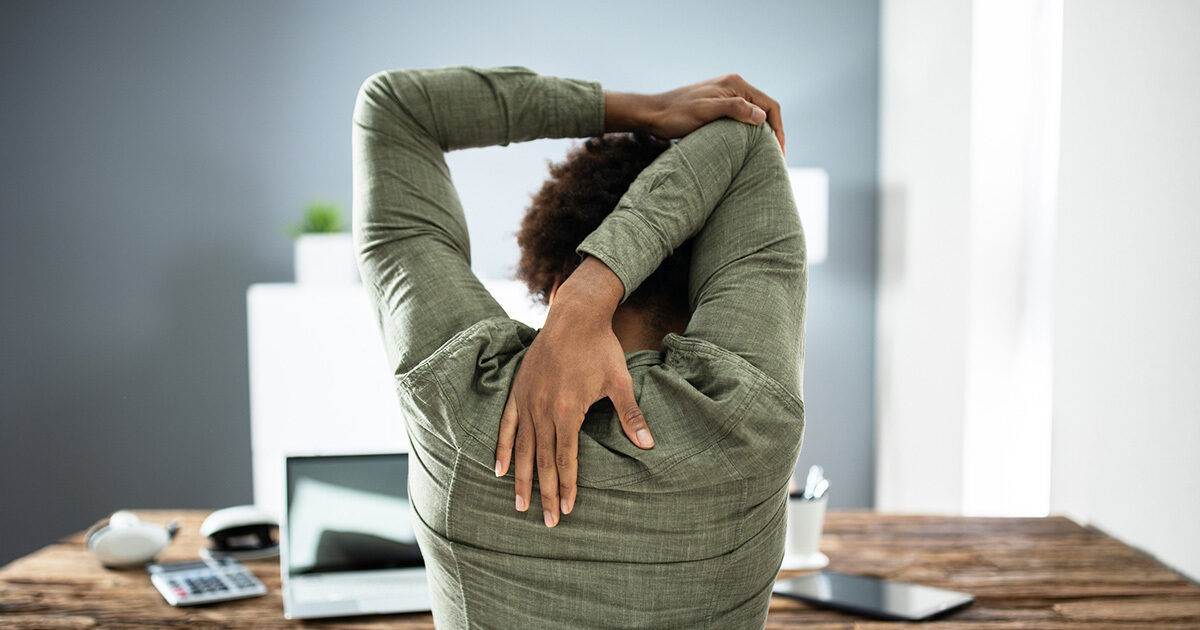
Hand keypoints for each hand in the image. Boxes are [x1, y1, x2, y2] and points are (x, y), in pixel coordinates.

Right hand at [494, 257, 653, 526]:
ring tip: (518, 505)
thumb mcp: (619, 382)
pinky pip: (506, 426)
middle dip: (544, 493)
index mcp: (567, 411)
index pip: (565, 458)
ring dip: (521, 479)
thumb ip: (630, 415)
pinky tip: (498, 469)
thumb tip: (648, 444)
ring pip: (522, 448)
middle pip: (542, 460)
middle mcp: (543, 410)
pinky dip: (502, 448)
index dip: (566, 486)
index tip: (567, 509)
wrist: (574, 317)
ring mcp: (527, 401)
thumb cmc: (600, 348)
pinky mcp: (518, 391)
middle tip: (546, 522)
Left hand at [605, 73, 784, 154]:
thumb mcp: (705, 112)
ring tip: (766, 156)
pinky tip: (748, 148)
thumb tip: (762, 117)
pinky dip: (749, 132)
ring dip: (762, 134)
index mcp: (735, 84)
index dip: (779, 129)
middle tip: (777, 158)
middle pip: (765, 110)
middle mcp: (734, 86)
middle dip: (774, 133)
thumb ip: (734, 109)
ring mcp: (726, 95)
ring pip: (754, 115)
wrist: (652, 114)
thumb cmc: (676, 114)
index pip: (770, 105)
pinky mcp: (718, 106)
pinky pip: (741, 118)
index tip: (780, 152)